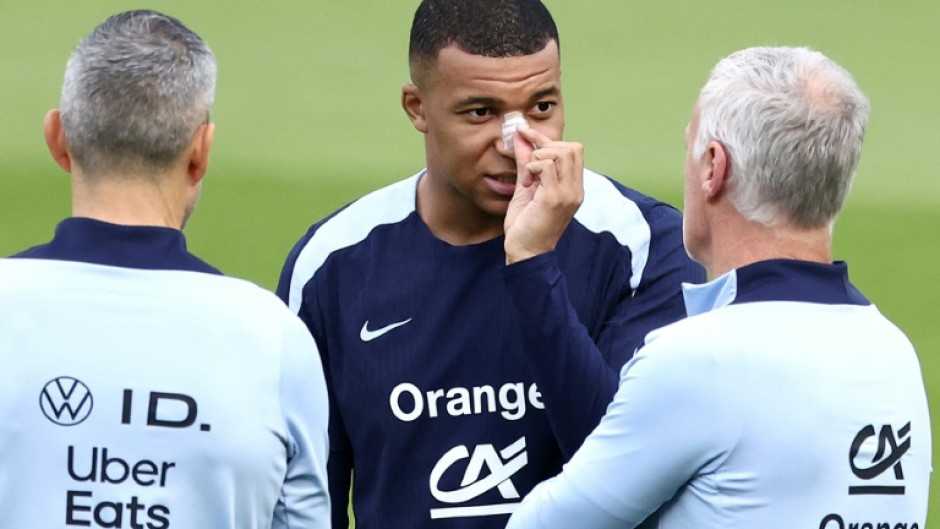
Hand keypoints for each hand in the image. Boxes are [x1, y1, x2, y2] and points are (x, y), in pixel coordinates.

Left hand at [504, 126, 583, 263]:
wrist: (525, 254)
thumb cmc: (525, 225)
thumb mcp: (526, 188)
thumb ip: (526, 163)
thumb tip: (521, 137)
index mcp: (573, 187)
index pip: (572, 150)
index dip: (547, 139)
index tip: (525, 134)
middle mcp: (576, 189)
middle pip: (572, 147)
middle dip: (546, 147)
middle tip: (529, 166)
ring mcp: (568, 194)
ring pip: (562, 153)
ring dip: (538, 159)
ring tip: (528, 178)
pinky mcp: (555, 199)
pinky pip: (547, 166)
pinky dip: (532, 168)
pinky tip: (527, 184)